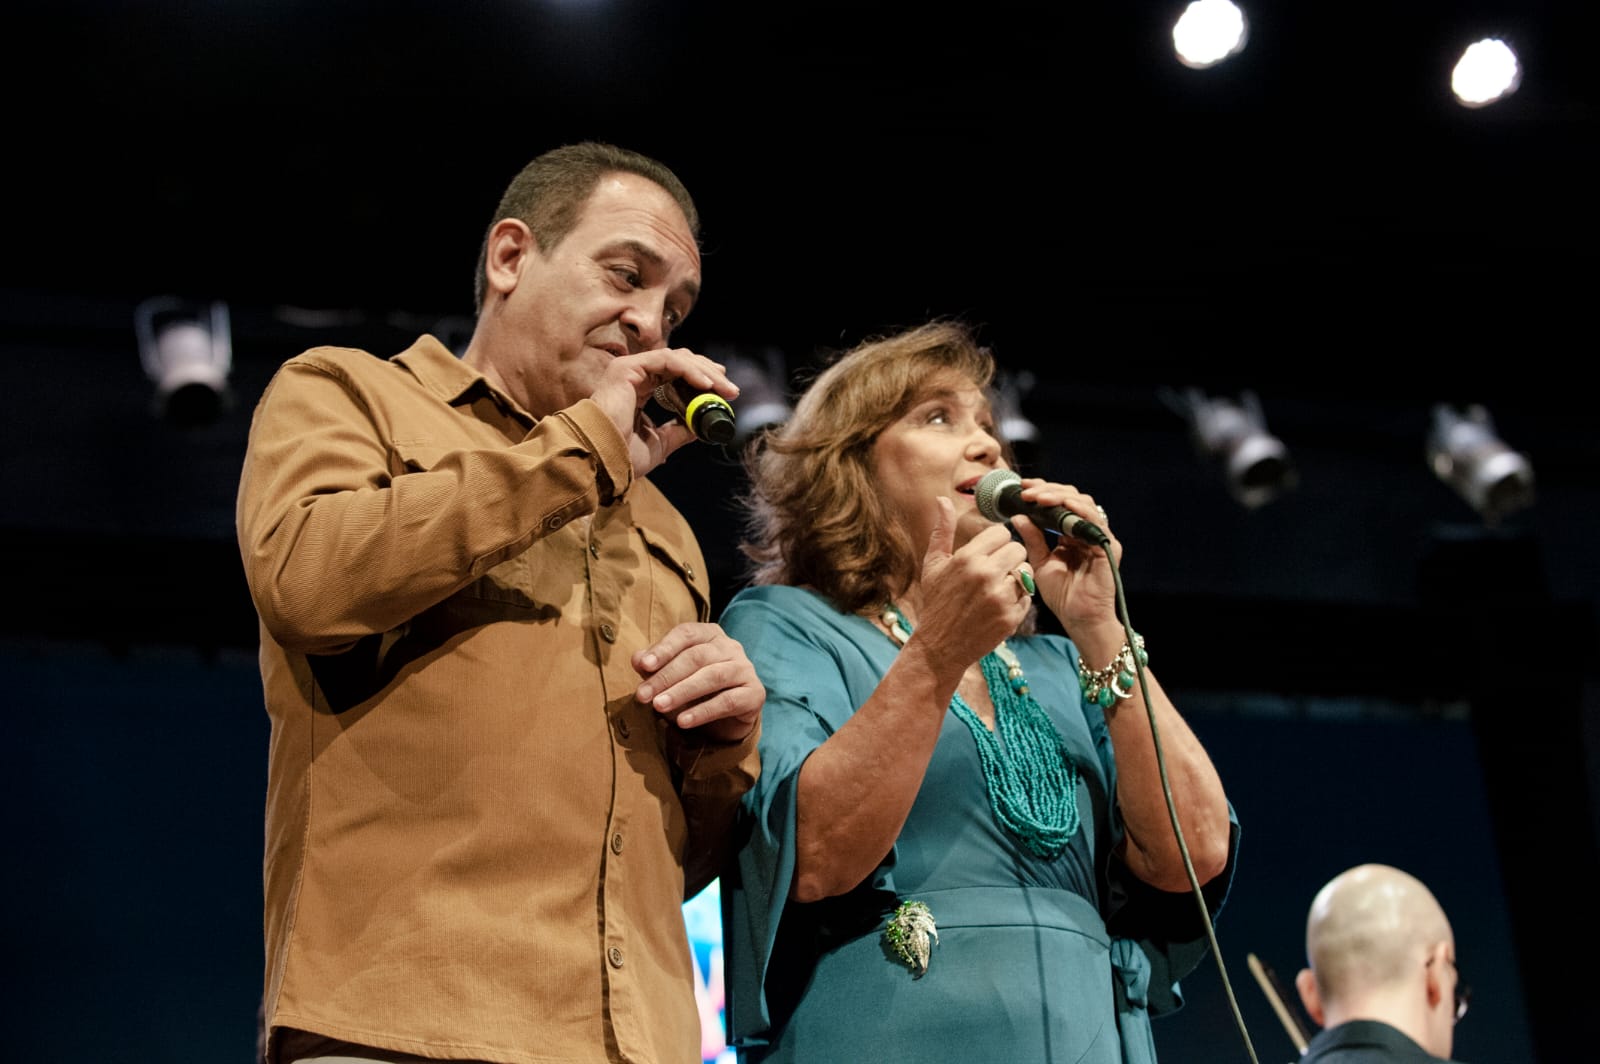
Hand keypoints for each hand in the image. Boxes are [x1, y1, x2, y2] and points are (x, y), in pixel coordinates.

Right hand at [589, 348, 738, 476]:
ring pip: (676, 358)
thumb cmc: (622, 456)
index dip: (701, 379)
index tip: (723, 392)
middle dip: (708, 373)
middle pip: (680, 363)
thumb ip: (677, 432)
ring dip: (704, 372)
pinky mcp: (627, 368)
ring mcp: (630, 369)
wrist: (601, 460)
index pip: (676, 375)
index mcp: (639, 391)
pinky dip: (689, 370)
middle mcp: (635, 376)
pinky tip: (705, 384)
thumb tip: (698, 427)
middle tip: (730, 389)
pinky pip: (666, 361)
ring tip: (723, 388)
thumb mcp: (659, 444)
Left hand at [634, 622, 763, 741]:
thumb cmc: (695, 689)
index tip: (643, 666)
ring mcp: (745, 669)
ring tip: (659, 706)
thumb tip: (637, 659)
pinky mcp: (755, 693)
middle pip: (697, 657)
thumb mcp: (670, 676)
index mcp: (710, 634)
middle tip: (643, 695)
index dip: (664, 648)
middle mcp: (731, 647)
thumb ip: (654, 666)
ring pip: (713, 676)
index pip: (686, 634)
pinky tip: (683, 722)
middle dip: (667, 676)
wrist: (728, 718)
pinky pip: (728, 701)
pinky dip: (703, 711)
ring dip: (682, 692)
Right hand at [912, 496, 1031, 667]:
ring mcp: (1001, 597)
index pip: (1002, 533)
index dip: (997, 542)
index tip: (988, 553)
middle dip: (1009, 558)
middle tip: (995, 571)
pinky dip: (1018, 599)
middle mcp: (985, 575)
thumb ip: (942, 530)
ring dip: (1016, 577)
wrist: (941, 646)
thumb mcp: (934, 564)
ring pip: (1026, 571)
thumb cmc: (936, 602)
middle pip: (1018, 549)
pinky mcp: (1012, 617)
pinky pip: (1028, 595)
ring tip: (997, 588)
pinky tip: (999, 605)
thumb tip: (942, 499)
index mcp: (967, 558)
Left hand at [1008, 478, 1121, 635]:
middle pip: (1072, 497)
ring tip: (1039, 498)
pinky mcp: (1108, 547)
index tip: (1021, 488)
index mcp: (1071, 533)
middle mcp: (1086, 531)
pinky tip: (1063, 505)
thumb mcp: (1040, 562)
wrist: (1079, 619)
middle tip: (1027, 491)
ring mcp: (1099, 537)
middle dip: (1048, 490)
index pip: (1059, 503)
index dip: (1042, 491)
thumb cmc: (1062, 595)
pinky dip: (1079, 510)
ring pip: (1084, 503)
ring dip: (1060, 497)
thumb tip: (1018, 515)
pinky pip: (1095, 521)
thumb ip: (1032, 539)